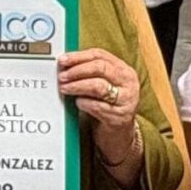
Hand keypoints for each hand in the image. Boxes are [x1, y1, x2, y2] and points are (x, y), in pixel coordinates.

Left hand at [58, 48, 143, 170]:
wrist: (119, 134)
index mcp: (124, 70)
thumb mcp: (103, 85)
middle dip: (77, 71)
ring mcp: (126, 100)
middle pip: (100, 68)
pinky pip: (97, 106)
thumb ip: (89, 73)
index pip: (100, 55)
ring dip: (77, 86)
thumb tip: (65, 65)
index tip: (63, 60)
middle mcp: (128, 83)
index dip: (79, 56)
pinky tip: (77, 103)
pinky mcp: (119, 117)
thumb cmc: (107, 106)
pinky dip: (83, 103)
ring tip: (65, 88)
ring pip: (98, 86)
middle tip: (62, 76)